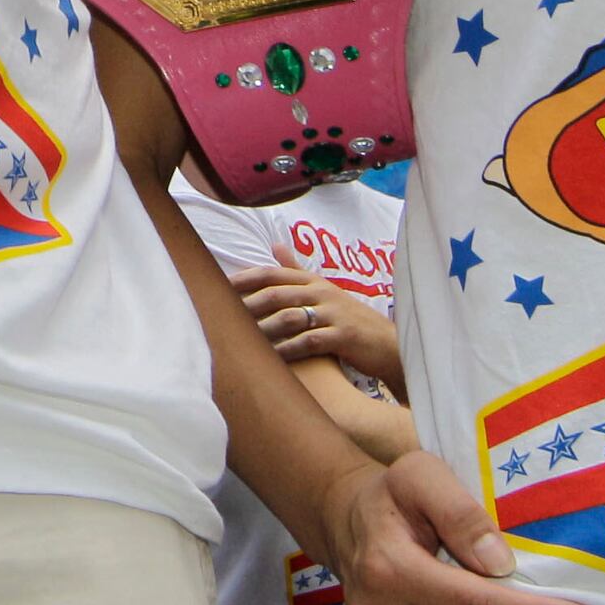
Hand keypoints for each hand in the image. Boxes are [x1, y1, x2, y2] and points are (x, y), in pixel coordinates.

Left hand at [230, 265, 403, 391]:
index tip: (217, 288)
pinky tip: (270, 360)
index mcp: (313, 281)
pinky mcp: (343, 336)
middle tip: (221, 317)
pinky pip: (308, 342)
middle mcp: (321, 292)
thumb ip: (297, 271)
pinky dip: (287, 350)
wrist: (388, 345)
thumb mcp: (324, 291)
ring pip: (289, 318)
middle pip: (276, 294)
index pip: (272, 274)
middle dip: (246, 305)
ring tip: (239, 341)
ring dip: (262, 330)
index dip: (244, 279)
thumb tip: (274, 244)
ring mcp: (333, 313)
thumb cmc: (349, 319)